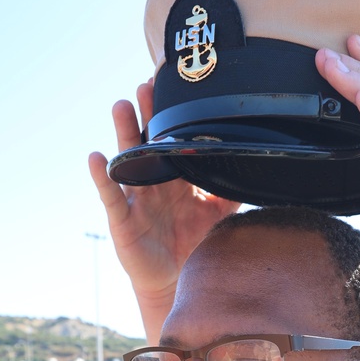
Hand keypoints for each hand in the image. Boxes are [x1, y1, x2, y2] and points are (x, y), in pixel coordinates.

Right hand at [88, 82, 239, 332]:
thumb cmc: (194, 241)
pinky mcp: (121, 217)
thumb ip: (235, 188)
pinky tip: (97, 157)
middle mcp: (154, 177)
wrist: (178, 277)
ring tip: (122, 105)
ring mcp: (136, 194)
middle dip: (149, 111)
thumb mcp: (219, 212)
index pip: (174, 135)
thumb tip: (262, 167)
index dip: (174, 112)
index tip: (176, 84)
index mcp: (177, 173)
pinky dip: (103, 175)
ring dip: (124, 131)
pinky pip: (110, 194)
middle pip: (150, 137)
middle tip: (149, 83)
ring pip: (129, 158)